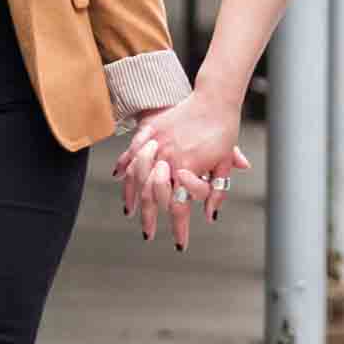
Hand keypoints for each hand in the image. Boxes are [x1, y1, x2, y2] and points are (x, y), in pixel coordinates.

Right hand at [110, 90, 251, 249]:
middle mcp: (168, 157)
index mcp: (187, 167)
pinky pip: (131, 151)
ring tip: (131, 211)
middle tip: (148, 234)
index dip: (178, 228)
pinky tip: (118, 177)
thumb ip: (217, 191)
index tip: (179, 244)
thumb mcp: (224, 162)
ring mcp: (156, 143)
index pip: (179, 207)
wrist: (214, 99)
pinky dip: (124, 166)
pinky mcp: (150, 130)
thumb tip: (210, 217)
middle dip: (150, 219)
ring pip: (136, 175)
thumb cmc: (223, 131)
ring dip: (132, 196)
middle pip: (152, 196)